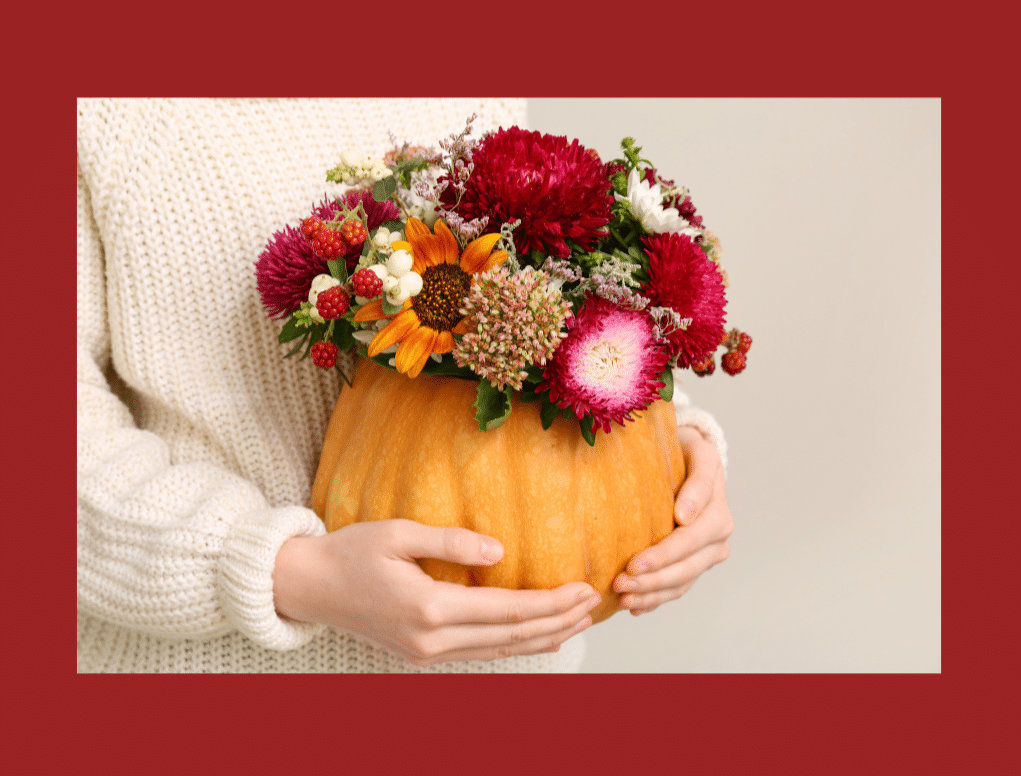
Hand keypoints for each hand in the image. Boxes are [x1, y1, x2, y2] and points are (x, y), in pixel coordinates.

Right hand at [273, 519, 600, 665]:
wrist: (309, 587)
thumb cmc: (350, 552)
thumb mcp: (396, 533)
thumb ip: (450, 540)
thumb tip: (500, 551)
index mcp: (429, 607)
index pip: (508, 610)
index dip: (552, 601)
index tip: (584, 588)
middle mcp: (433, 639)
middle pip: (512, 635)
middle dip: (558, 621)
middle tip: (593, 602)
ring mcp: (428, 653)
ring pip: (502, 650)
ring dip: (544, 636)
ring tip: (578, 619)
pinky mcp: (424, 654)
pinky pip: (483, 652)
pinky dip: (516, 644)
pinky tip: (537, 634)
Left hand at [612, 425, 732, 615]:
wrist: (691, 458)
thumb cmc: (688, 451)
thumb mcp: (698, 454)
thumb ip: (697, 481)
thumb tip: (685, 516)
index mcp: (718, 513)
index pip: (689, 541)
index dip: (662, 556)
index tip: (633, 565)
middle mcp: (718, 538)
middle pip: (685, 568)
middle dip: (652, 581)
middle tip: (620, 586)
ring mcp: (708, 554)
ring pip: (681, 583)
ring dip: (652, 595)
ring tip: (624, 600)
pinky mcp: (695, 564)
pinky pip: (677, 587)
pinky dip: (656, 599)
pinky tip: (635, 607)